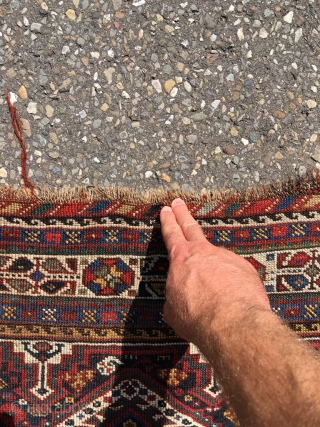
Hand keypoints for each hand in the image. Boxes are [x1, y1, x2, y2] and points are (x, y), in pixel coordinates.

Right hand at [160, 198, 270, 345]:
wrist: (233, 322)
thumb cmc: (198, 317)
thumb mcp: (174, 310)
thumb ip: (175, 297)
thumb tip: (179, 298)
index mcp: (182, 259)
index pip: (172, 233)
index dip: (168, 220)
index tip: (167, 209)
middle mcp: (204, 253)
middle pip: (191, 228)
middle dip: (183, 214)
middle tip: (178, 203)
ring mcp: (226, 257)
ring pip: (216, 255)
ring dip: (212, 263)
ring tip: (212, 281)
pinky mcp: (245, 268)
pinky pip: (234, 271)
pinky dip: (231, 279)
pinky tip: (231, 294)